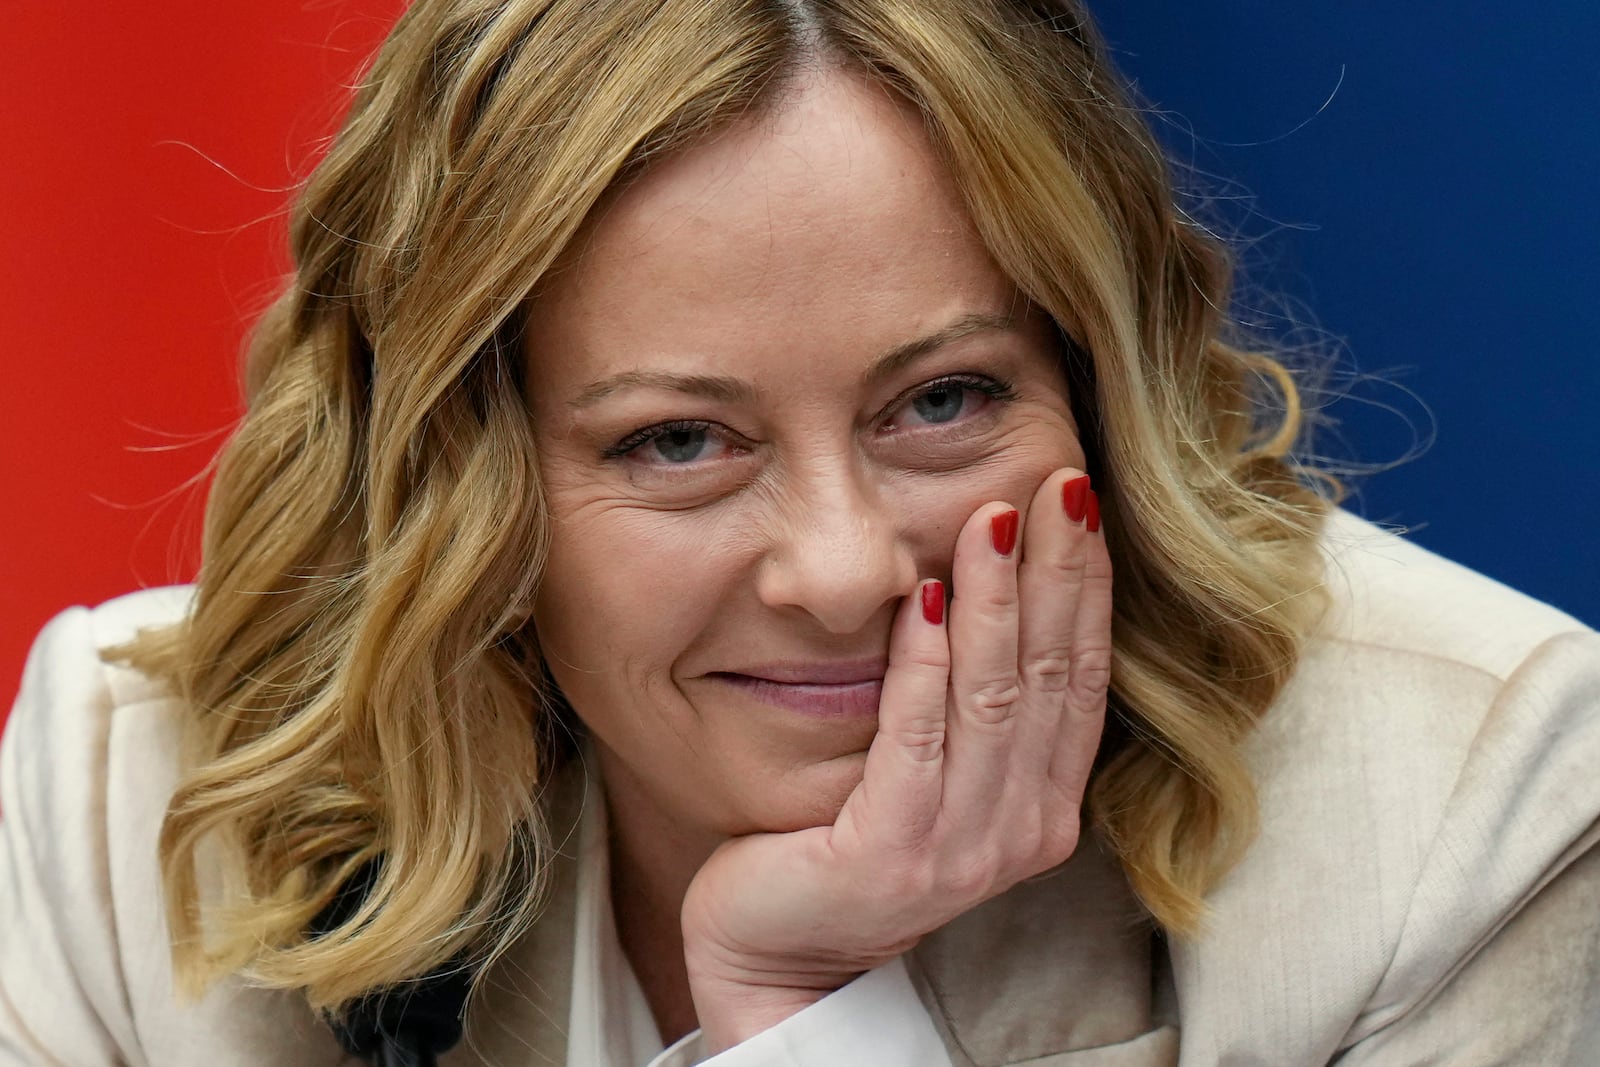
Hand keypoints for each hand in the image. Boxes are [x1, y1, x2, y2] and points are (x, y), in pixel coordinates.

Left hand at [680, 467, 1111, 1052]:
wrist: (776, 949)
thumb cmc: (847, 841)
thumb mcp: (933, 774)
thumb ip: (973, 707)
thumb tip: (985, 584)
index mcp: (1042, 805)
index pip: (1081, 675)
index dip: (1084, 584)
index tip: (1077, 497)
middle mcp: (1021, 830)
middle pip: (1051, 676)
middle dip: (1056, 570)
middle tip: (1057, 481)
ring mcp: (964, 850)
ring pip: (993, 699)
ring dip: (995, 601)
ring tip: (992, 517)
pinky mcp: (896, 855)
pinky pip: (915, 739)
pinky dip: (921, 663)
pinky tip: (919, 597)